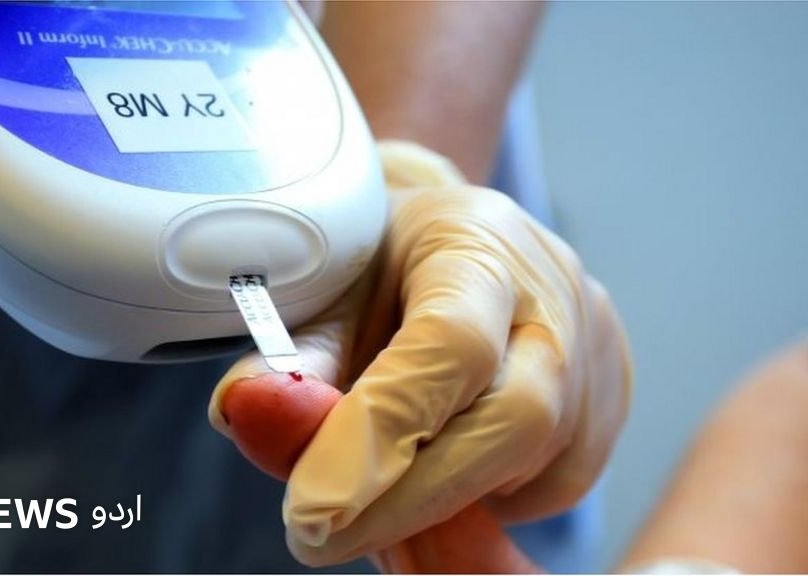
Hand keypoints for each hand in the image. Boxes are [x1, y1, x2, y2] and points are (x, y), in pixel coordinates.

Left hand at [208, 141, 631, 568]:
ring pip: (541, 463)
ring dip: (447, 500)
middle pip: (516, 418)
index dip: (381, 434)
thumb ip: (289, 358)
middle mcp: (554, 291)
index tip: (310, 508)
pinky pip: (559, 481)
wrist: (446, 241)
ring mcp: (596, 345)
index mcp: (476, 240)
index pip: (450, 345)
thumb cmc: (380, 265)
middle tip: (320, 537)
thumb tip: (245, 412)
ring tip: (372, 493)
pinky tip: (438, 472)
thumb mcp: (324, 292)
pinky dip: (488, 497)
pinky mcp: (609, 398)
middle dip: (414, 498)